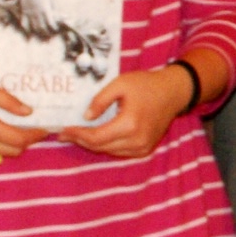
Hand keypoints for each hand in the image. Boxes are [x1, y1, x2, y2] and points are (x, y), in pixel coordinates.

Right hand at [0, 73, 52, 162]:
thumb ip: (8, 101)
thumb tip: (29, 112)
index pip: (19, 140)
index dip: (35, 135)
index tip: (44, 128)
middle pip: (13, 151)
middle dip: (26, 141)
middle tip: (32, 128)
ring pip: (2, 154)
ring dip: (12, 145)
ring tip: (16, 128)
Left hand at [66, 66, 194, 158]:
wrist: (172, 92)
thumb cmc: (146, 85)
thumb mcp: (120, 84)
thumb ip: (100, 100)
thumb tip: (85, 117)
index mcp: (129, 124)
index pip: (95, 137)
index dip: (77, 135)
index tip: (62, 130)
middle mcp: (136, 140)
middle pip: (100, 147)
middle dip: (80, 141)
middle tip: (65, 134)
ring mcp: (142, 147)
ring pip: (109, 151)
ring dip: (92, 144)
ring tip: (78, 135)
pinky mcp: (145, 149)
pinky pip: (120, 152)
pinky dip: (106, 146)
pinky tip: (97, 137)